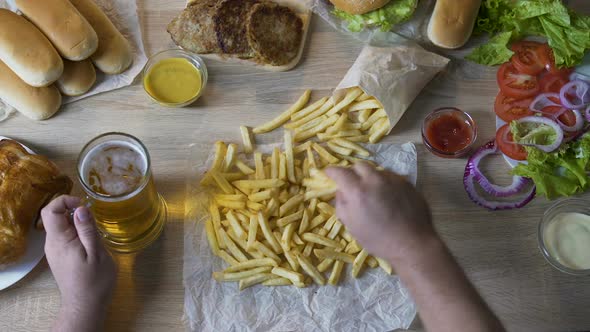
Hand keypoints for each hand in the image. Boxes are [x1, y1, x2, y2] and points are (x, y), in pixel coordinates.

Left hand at [41, 195, 115, 328]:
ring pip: (60, 226)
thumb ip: (87, 230)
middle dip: (72, 209)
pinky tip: (89, 241)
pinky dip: (75, 231)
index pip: (51, 210)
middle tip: (92, 217)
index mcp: (60, 240)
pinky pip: (63, 236)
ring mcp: (54, 251)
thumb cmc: (95, 280)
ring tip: (93, 230)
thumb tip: (81, 208)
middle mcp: (52, 244)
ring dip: (75, 222)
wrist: (85, 305)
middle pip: (53, 216)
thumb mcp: (96, 253)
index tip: (83, 205)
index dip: (65, 200)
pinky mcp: (59, 256)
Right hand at [325, 163, 434, 263]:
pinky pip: (391, 177)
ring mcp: (393, 179)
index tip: (328, 173)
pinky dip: (384, 183)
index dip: (332, 171)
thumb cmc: (378, 240)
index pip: (340, 172)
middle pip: (359, 165)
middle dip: (352, 172)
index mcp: (358, 191)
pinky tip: (388, 197)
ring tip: (372, 192)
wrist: (412, 243)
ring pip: (376, 170)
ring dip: (370, 177)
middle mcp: (375, 180)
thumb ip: (341, 205)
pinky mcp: (407, 183)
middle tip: (352, 184)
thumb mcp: (352, 226)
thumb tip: (341, 191)